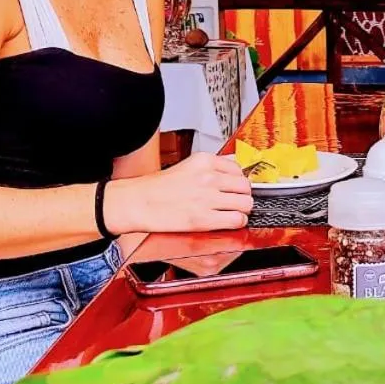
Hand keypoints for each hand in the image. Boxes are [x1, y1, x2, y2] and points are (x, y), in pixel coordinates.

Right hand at [106, 152, 253, 233]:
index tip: (235, 188)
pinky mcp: (204, 218)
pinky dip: (237, 222)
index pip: (239, 168)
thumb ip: (213, 164)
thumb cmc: (159, 187)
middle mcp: (208, 177)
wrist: (138, 202)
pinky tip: (229, 221)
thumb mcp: (188, 165)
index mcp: (204, 161)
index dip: (238, 181)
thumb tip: (236, 162)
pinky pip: (237, 220)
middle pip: (245, 186)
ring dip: (242, 210)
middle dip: (243, 195)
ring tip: (233, 212)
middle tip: (235, 201)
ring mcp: (207, 198)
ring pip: (245, 203)